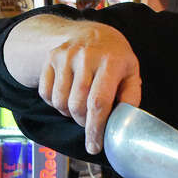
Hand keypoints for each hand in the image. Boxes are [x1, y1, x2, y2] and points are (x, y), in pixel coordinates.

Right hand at [36, 21, 140, 154]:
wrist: (91, 31)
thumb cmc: (115, 57)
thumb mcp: (131, 71)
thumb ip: (130, 96)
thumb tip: (124, 123)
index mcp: (111, 62)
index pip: (99, 102)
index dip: (95, 128)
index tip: (94, 146)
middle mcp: (86, 57)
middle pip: (77, 105)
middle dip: (83, 123)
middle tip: (90, 123)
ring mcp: (66, 56)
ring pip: (60, 102)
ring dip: (69, 113)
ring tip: (80, 107)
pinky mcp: (51, 58)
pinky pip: (45, 93)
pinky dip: (55, 103)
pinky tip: (67, 96)